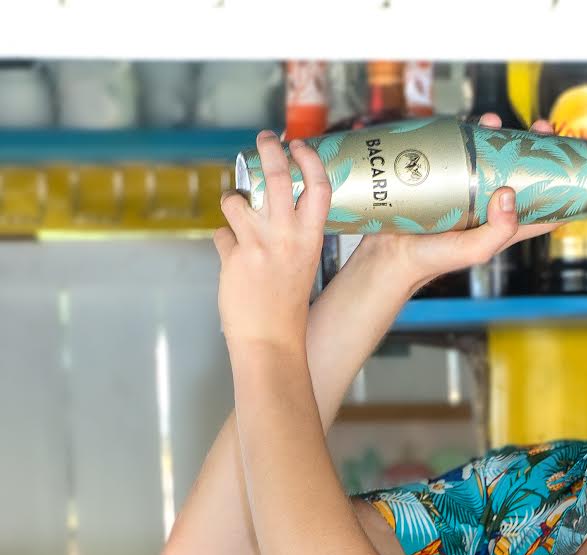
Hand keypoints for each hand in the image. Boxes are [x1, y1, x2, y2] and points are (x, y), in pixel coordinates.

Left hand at [214, 130, 326, 349]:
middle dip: (269, 150)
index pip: (319, 188)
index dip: (309, 160)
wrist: (271, 337)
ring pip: (235, 200)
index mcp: (311, 238)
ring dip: (232, 203)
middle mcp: (287, 236)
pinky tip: (233, 260)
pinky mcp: (234, 254)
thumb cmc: (288, 302)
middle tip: (264, 139)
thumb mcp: (302, 262)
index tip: (299, 145)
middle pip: (278, 177)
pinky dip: (224, 242)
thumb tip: (265, 203)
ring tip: (237, 216)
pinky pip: (221, 233)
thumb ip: (290, 232)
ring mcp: (259, 243)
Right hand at [354, 115, 565, 284]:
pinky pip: (458, 153)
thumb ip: (499, 230)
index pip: (546, 208)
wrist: (387, 255)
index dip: (565, 188)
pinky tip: (468, 124)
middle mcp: (490, 206)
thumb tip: (509, 194)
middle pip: (520, 174)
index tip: (572, 162)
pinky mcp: (442, 180)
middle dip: (532, 150)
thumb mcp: (475, 250)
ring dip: (498, 137)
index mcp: (506, 225)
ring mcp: (466, 191)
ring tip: (497, 121)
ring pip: (490, 159)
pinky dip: (465, 137)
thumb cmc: (433, 259)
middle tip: (540, 127)